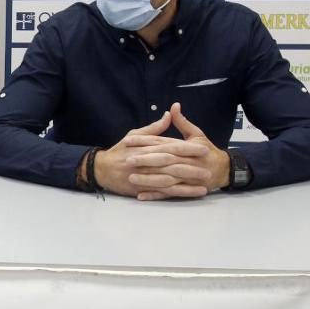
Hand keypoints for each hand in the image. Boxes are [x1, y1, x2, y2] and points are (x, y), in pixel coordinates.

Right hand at [92, 109, 208, 199]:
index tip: (204, 148)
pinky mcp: (141, 188)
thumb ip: (153, 128)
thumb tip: (169, 115)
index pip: (170, 147)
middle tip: (209, 168)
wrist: (100, 169)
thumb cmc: (119, 151)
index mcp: (146, 147)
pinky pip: (161, 192)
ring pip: (168, 180)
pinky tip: (190, 194)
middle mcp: (145, 162)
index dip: (188, 148)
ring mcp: (143, 176)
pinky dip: (176, 193)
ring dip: (187, 183)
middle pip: (171, 164)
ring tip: (204, 184)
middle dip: (191, 166)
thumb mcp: (133, 135)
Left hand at [129, 103, 229, 200]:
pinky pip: (169, 193)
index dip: (145, 141)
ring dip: (148, 179)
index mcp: (185, 147)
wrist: (224, 169)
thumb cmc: (207, 150)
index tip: (128, 140)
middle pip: (164, 160)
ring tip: (131, 179)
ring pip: (166, 178)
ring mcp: (186, 177)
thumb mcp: (196, 134)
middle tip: (128, 160)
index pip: (162, 142)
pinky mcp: (186, 189)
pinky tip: (141, 195)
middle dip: (145, 160)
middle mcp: (185, 161)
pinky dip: (156, 195)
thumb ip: (182, 122)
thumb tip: (174, 106)